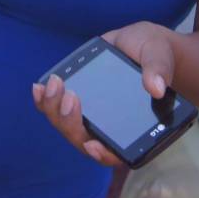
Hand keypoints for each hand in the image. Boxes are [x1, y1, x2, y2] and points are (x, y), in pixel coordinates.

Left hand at [32, 21, 175, 166]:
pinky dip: (45, 100)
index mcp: (134, 129)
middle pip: (84, 140)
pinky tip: (39, 86)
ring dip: (54, 109)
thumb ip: (158, 71)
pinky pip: (56, 108)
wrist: (138, 43)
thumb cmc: (154, 55)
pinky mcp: (76, 101)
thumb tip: (156, 88)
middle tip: (70, 97)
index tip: (92, 144)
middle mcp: (108, 129)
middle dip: (70, 122)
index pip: (118, 153)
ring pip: (67, 126)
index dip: (103, 154)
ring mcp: (90, 117)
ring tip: (53, 84)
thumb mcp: (159, 56)